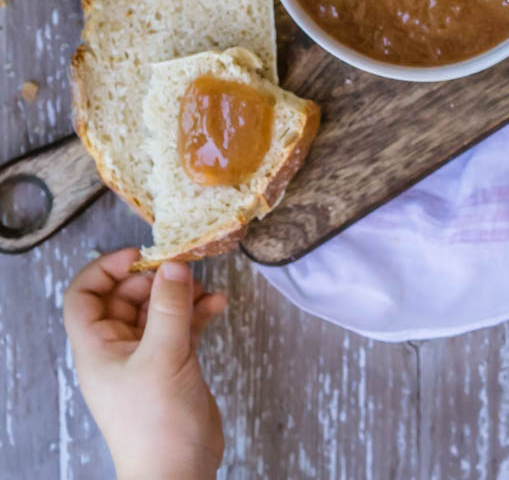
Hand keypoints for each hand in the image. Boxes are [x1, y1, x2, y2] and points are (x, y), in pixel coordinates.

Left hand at [63, 249, 226, 479]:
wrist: (178, 474)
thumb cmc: (155, 424)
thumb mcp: (162, 357)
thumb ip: (169, 307)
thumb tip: (173, 263)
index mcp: (98, 348)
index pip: (85, 296)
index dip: (106, 270)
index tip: (141, 256)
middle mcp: (117, 349)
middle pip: (125, 297)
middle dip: (153, 279)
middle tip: (182, 268)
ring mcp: (145, 357)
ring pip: (156, 310)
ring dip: (180, 294)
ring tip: (204, 287)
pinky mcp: (172, 365)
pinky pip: (180, 327)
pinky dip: (197, 313)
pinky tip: (217, 306)